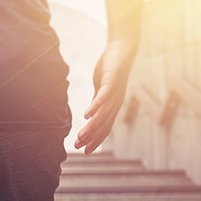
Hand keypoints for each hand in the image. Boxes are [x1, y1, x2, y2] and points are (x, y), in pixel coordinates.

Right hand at [73, 39, 136, 153]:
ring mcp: (114, 93)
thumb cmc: (110, 70)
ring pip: (103, 114)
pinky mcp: (111, 82)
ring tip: (81, 136)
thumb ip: (96, 102)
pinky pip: (103, 97)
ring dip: (92, 127)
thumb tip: (90, 115)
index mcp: (112, 106)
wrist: (121, 50)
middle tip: (79, 146)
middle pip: (103, 125)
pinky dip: (95, 107)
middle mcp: (115, 103)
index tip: (85, 151)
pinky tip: (86, 114)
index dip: (95, 140)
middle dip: (91, 137)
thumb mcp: (101, 89)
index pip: (104, 128)